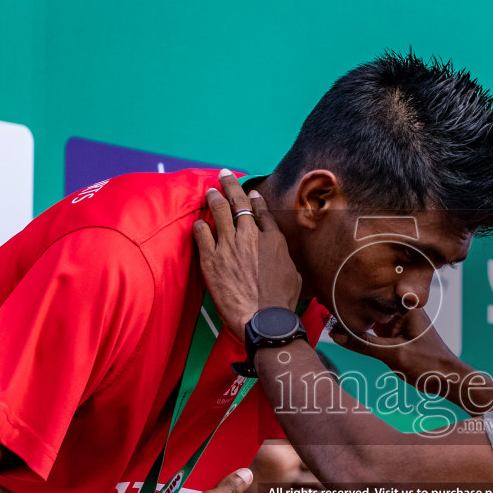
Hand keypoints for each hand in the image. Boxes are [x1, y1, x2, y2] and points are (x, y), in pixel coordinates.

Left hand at [193, 171, 301, 341]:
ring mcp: (229, 245)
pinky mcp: (211, 258)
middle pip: (239, 203)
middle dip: (231, 185)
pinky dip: (200, 225)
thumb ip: (282, 255)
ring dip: (213, 198)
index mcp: (272, 239)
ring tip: (209, 191)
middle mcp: (250, 236)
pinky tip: (199, 222)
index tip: (251, 193)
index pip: (261, 211)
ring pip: (219, 211)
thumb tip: (278, 250)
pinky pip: (201, 233)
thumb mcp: (293, 273)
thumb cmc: (281, 301)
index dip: (255, 200)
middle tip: (225, 175)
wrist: (263, 318)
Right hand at [328, 305, 462, 389]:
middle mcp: (401, 310)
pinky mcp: (393, 333)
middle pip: (370, 303)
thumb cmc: (429, 364)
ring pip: (370, 316)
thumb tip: (335, 335)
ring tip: (331, 317)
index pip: (375, 293)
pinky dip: (361, 330)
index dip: (354, 291)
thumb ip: (364, 345)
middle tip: (325, 304)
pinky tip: (344, 331)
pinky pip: (373, 329)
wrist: (447, 380)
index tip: (332, 292)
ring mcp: (397, 321)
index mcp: (406, 306)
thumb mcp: (393, 355)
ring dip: (355, 318)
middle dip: (352, 304)